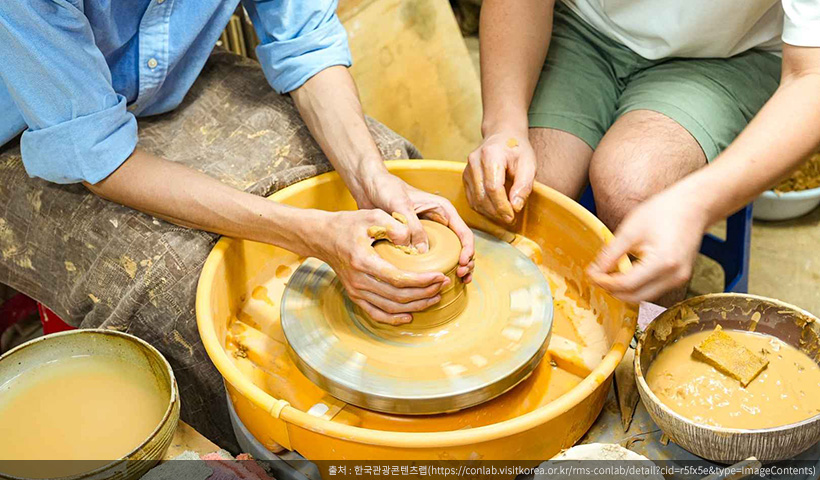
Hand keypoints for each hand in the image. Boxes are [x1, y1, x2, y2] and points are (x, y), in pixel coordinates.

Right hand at [308, 209, 450, 324]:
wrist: (323, 237)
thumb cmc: (349, 224)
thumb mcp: (372, 215)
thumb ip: (394, 225)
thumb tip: (411, 240)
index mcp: (363, 261)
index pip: (399, 278)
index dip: (423, 280)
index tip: (440, 275)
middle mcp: (358, 280)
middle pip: (398, 296)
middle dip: (425, 293)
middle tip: (443, 285)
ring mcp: (355, 291)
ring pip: (390, 307)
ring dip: (415, 305)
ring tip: (435, 297)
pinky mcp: (355, 295)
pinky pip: (375, 313)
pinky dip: (394, 319)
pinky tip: (410, 316)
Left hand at [357, 172, 474, 281]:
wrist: (368, 186)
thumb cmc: (386, 188)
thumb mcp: (400, 204)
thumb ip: (412, 226)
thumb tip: (422, 251)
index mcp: (442, 210)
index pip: (464, 233)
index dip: (467, 250)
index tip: (461, 263)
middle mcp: (439, 222)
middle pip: (460, 247)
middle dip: (465, 263)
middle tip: (461, 277)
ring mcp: (428, 233)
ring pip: (449, 254)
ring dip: (455, 268)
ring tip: (457, 282)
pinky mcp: (415, 240)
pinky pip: (430, 257)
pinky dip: (436, 268)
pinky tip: (434, 280)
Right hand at [463, 129, 536, 223]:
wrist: (502, 135)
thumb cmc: (517, 149)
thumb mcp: (528, 163)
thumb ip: (524, 185)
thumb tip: (516, 206)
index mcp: (490, 154)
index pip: (493, 187)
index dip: (502, 205)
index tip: (512, 215)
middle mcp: (474, 161)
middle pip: (482, 196)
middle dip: (496, 212)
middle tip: (510, 219)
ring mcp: (467, 169)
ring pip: (475, 200)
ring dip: (489, 213)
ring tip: (503, 216)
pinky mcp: (465, 177)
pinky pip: (471, 198)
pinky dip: (483, 208)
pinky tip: (494, 210)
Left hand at [586, 189, 708, 302]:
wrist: (693, 205)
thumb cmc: (664, 211)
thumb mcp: (631, 230)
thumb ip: (611, 254)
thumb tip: (595, 271)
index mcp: (663, 262)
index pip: (626, 284)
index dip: (604, 282)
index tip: (590, 274)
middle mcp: (674, 276)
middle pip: (635, 297)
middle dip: (613, 290)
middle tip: (597, 276)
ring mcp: (679, 279)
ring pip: (644, 296)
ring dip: (624, 290)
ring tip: (609, 274)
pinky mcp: (679, 278)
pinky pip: (653, 289)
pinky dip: (637, 285)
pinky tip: (626, 272)